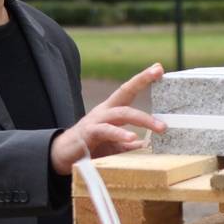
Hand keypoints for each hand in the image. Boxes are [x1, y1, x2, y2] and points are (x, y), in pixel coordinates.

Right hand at [51, 63, 166, 174]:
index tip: (158, 68)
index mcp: (111, 110)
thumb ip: (127, 143)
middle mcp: (104, 111)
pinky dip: (120, 134)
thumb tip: (144, 143)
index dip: (143, 78)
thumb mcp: (113, 144)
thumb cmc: (90, 146)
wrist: (62, 155)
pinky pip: (107, 131)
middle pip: (125, 92)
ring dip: (143, 119)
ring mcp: (96, 120)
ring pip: (122, 113)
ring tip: (160, 127)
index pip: (128, 90)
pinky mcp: (89, 133)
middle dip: (143, 81)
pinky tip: (132, 137)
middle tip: (160, 73)